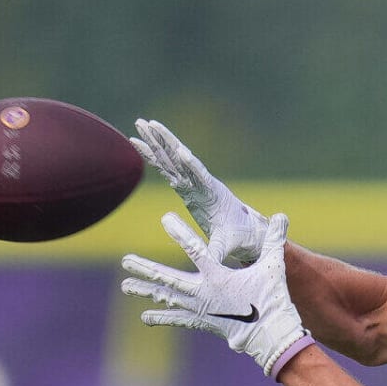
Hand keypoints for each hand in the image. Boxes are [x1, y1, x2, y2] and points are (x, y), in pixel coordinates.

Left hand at [122, 212, 313, 377]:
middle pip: (168, 279)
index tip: (165, 219)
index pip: (195, 250)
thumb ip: (274, 240)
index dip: (180, 234)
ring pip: (168, 298)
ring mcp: (200, 308)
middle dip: (146, 269)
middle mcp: (203, 293)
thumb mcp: (273, 267)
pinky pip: (178, 319)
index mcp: (218, 277)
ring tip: (126, 286)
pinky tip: (144, 317)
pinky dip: (162, 317)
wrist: (271, 334)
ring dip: (146, 291)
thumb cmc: (272, 299)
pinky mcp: (202, 321)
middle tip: (125, 260)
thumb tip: (282, 216)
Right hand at [132, 119, 268, 265]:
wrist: (247, 233)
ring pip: (172, 158)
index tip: (182, 150)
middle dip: (165, 141)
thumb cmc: (239, 239)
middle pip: (181, 158)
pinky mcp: (186, 187)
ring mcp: (193, 183)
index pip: (199, 175)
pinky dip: (153, 156)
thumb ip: (217, 252)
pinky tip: (138, 144)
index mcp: (212, 194)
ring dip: (156, 141)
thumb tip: (211, 263)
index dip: (191, 164)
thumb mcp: (227, 247)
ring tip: (140, 122)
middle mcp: (202, 183)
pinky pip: (167, 168)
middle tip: (148, 123)